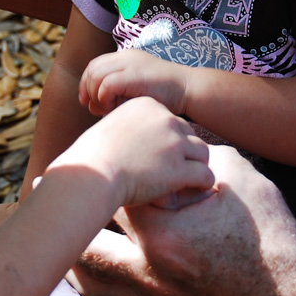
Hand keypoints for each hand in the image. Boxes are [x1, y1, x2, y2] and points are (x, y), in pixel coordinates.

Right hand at [51, 96, 212, 207]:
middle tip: (171, 171)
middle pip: (189, 134)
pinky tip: (190, 190)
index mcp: (148, 105)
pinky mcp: (179, 169)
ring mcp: (174, 144)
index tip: (155, 155)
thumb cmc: (91, 157)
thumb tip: (134, 138)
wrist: (91, 174)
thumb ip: (127, 127)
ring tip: (184, 181)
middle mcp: (165, 119)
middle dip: (183, 153)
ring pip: (202, 152)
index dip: (167, 140)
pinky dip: (200, 184)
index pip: (171, 121)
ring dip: (195, 166)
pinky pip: (204, 175)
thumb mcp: (109, 127)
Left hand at [69, 145, 295, 295]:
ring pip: (90, 280)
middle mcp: (148, 271)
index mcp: (163, 236)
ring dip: (71, 254)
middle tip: (44, 189)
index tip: (81, 154)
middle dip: (67, 215)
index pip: (115, 195)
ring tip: (57, 228)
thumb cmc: (272, 243)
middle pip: (85, 243)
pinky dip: (93, 279)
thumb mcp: (242, 183)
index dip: (99, 170)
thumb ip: (204, 158)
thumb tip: (184, 144)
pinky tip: (89, 265)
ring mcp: (152, 295)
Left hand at [79, 50, 189, 116]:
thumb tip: (91, 107)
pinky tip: (113, 108)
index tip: (88, 102)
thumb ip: (114, 94)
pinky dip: (104, 98)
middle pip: (92, 68)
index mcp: (126, 58)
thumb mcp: (135, 90)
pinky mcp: (134, 75)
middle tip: (95, 109)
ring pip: (96, 75)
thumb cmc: (165, 95)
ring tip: (107, 109)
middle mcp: (126, 57)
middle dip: (87, 90)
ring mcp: (130, 63)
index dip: (86, 84)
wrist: (188, 89)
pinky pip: (107, 84)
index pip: (95, 65)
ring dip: (96, 95)